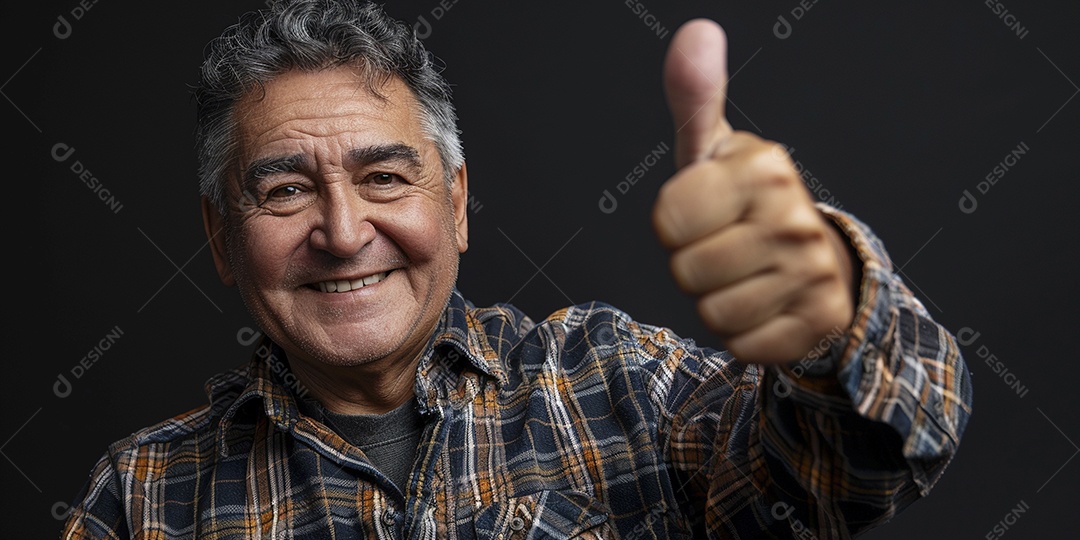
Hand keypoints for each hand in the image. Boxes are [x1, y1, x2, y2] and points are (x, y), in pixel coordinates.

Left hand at [653, 19, 854, 363]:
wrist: (816, 260)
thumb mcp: (714, 149)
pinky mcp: (817, 320)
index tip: (703, 212)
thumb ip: (694, 96)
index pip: (666, 217)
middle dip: (693, 265)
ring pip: (711, 312)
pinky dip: (742, 333)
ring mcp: (813, 271)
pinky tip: (764, 304)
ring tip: (744, 274)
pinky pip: (741, 345)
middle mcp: (795, 216)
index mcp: (764, 167)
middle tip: (725, 247)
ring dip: (716, 300)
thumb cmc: (744, 202)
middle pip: (685, 270)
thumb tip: (696, 31)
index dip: (674, 223)